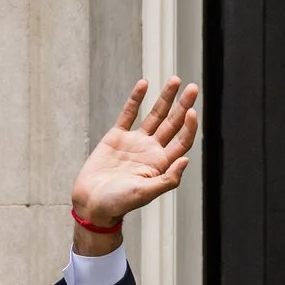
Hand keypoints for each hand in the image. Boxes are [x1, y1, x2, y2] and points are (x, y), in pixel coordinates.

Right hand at [71, 78, 198, 239]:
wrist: (92, 202)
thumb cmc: (119, 203)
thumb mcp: (145, 193)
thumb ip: (168, 179)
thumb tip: (186, 160)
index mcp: (161, 164)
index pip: (182, 140)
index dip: (189, 126)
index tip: (192, 111)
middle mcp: (152, 150)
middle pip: (173, 123)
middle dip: (183, 105)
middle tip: (192, 88)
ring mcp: (135, 142)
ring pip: (154, 115)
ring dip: (165, 98)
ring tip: (175, 81)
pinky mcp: (116, 137)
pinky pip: (128, 114)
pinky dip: (136, 99)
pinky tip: (144, 84)